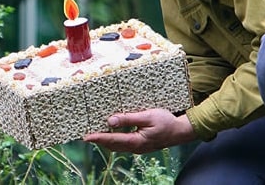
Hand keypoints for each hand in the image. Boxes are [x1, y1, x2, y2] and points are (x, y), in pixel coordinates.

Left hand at [82, 108, 196, 153]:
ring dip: (104, 140)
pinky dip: (113, 139)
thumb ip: (128, 118)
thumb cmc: (166, 121)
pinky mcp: (139, 144)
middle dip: (98, 140)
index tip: (86, 137)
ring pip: (116, 146)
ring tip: (92, 133)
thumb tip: (110, 120)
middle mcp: (135, 147)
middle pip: (112, 145)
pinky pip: (122, 143)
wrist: (181, 131)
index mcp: (136, 141)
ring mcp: (137, 147)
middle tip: (84, 134)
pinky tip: (109, 132)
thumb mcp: (147, 116)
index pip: (113, 140)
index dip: (98, 138)